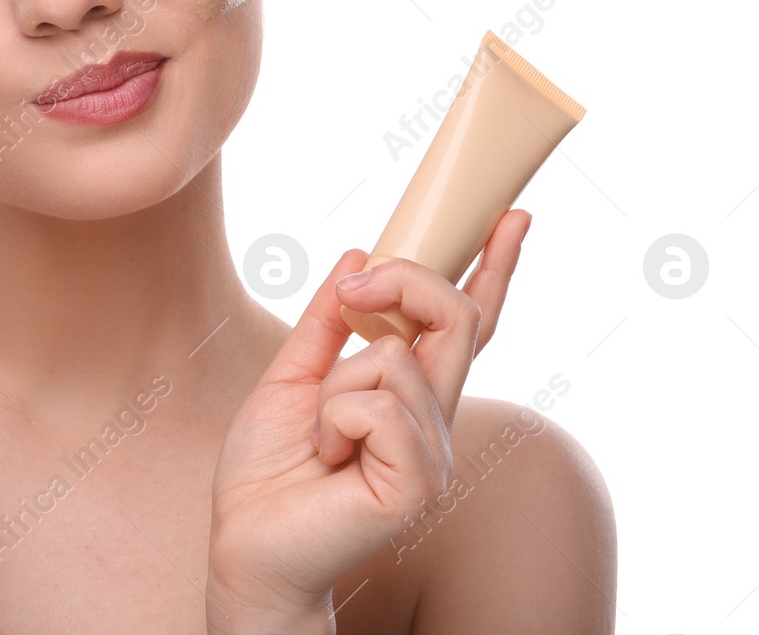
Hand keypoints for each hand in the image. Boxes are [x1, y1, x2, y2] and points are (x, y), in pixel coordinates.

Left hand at [205, 209, 530, 627]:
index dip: (494, 269)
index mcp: (410, 395)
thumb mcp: (291, 376)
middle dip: (406, 280)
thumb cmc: (269, 472)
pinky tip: (328, 456)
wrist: (246, 544)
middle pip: (456, 317)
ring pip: (395, 358)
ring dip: (335, 384)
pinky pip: (380, 406)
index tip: (512, 215)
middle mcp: (434, 420)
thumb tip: (356, 255)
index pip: (469, 324)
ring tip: (320, 436)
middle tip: (357, 289)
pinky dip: (336, 417)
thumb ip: (326, 322)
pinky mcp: (418, 483)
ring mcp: (432, 453)